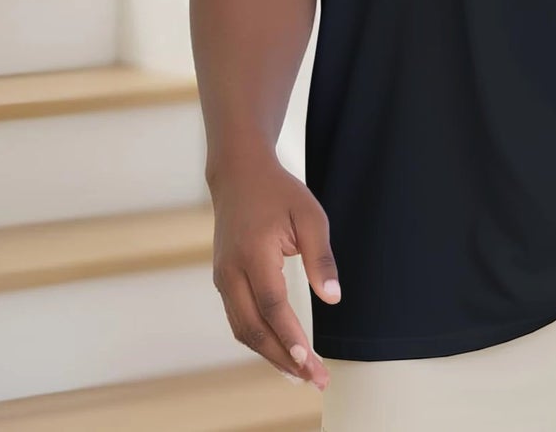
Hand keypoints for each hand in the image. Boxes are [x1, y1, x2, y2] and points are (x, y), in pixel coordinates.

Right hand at [208, 149, 340, 390]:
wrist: (239, 175)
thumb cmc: (279, 193)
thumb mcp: (310, 215)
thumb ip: (320, 257)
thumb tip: (333, 298)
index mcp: (253, 253)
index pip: (272, 306)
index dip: (290, 336)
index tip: (308, 361)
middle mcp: (231, 272)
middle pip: (254, 328)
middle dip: (284, 358)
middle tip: (314, 379)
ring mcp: (223, 278)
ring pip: (243, 330)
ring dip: (271, 355)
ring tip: (301, 375)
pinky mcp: (223, 282)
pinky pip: (240, 320)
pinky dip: (259, 340)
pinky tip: (281, 351)